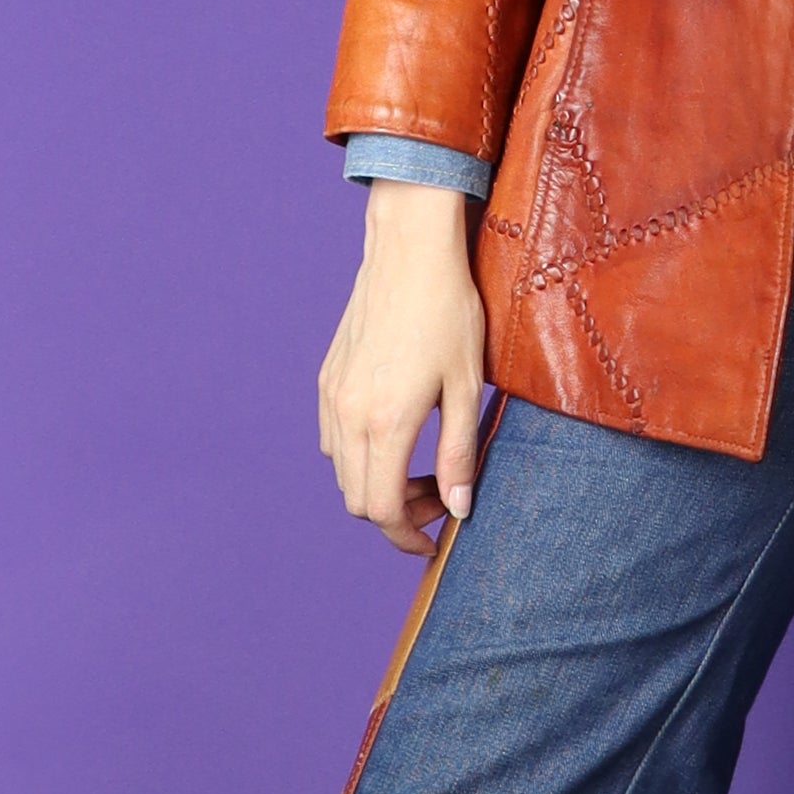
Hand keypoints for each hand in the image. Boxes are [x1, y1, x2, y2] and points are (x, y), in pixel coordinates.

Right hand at [318, 181, 487, 557]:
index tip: (434, 540)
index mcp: (385, 422)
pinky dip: (359, 454)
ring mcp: (332, 396)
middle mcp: (347, 415)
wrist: (409, 252)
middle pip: (357, 499)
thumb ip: (458, 453)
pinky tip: (394, 432)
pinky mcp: (327, 378)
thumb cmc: (448, 312)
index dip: (407, 537)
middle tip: (437, 496)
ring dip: (375, 484)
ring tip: (418, 465)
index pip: (382, 510)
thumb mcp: (466, 385)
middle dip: (396, 513)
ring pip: (341, 471)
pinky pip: (333, 437)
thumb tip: (459, 508)